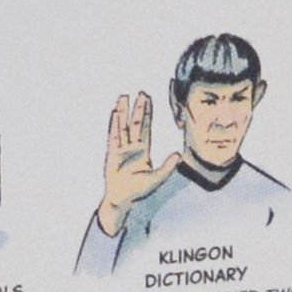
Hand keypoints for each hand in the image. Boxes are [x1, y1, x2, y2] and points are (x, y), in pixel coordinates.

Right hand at [99, 91, 177, 235]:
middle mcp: (132, 147)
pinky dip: (114, 124)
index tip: (148, 100)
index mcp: (143, 150)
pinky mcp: (112, 154)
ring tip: (124, 97)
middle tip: (141, 93)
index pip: (146, 127)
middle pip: (136, 123)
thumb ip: (168, 166)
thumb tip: (178, 154)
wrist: (122, 199)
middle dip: (138, 108)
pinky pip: (114, 136)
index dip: (148, 113)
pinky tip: (114, 113)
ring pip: (123, 126)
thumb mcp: (157, 178)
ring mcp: (121, 149)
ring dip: (124, 111)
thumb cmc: (138, 190)